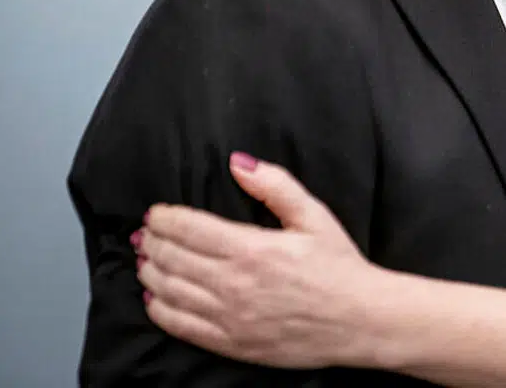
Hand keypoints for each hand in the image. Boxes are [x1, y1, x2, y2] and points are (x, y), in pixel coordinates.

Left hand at [135, 152, 376, 368]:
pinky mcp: (230, 343)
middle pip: (172, 258)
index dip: (165, 218)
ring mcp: (228, 317)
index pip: (189, 228)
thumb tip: (239, 163)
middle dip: (153, 242)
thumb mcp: (314, 216)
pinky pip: (180, 326)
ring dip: (150, 272)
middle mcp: (233, 284)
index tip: (156, 212)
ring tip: (146, 260)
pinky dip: (160, 310)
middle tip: (145, 233)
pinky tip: (154, 298)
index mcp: (251, 248)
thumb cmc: (339, 267)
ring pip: (169, 291)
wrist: (359, 320)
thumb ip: (275, 185)